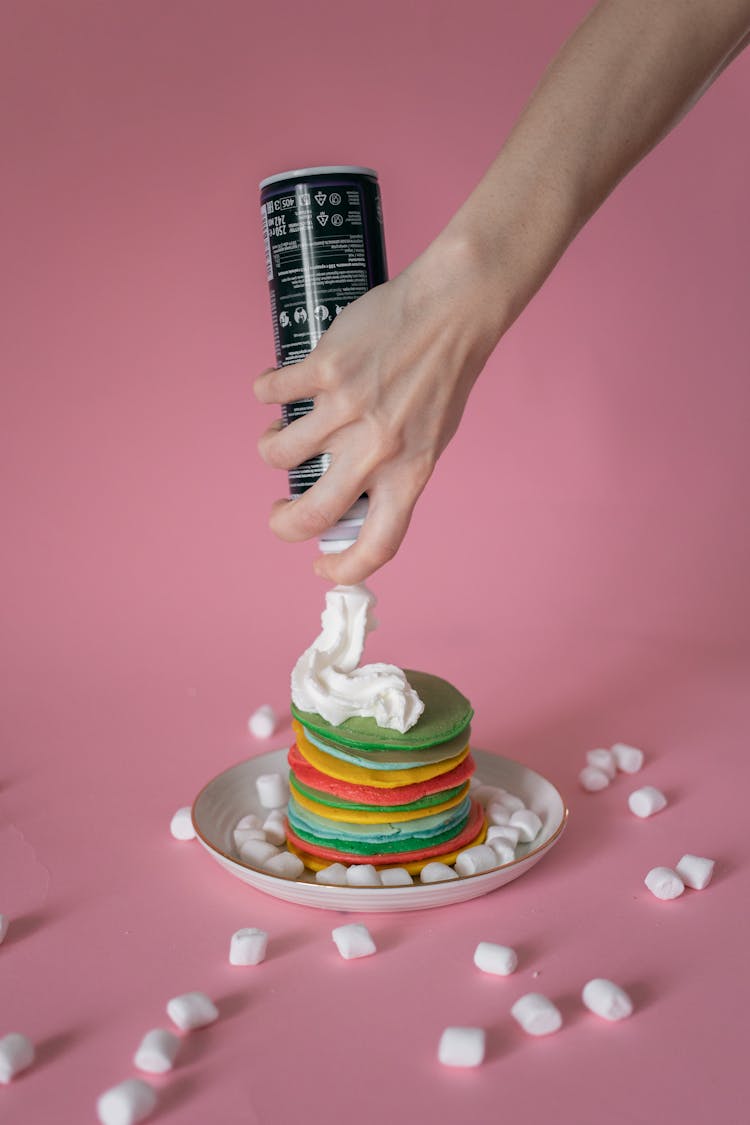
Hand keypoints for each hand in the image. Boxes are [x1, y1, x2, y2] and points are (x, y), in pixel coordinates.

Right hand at [254, 232, 505, 584]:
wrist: (453, 309)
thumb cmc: (443, 376)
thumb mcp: (432, 439)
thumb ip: (395, 472)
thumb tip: (351, 499)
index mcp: (410, 474)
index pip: (378, 546)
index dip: (345, 569)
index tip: (323, 567)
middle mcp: (377, 450)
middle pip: (311, 515)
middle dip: (283, 524)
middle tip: (280, 513)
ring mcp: (347, 409)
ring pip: (277, 453)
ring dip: (271, 448)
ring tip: (283, 433)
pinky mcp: (325, 369)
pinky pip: (272, 392)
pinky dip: (266, 392)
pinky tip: (276, 386)